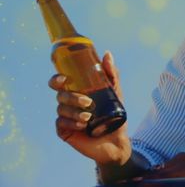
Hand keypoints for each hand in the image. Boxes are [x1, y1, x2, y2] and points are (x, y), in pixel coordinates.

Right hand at [48, 51, 131, 166]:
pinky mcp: (64, 131)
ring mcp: (65, 117)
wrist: (116, 140)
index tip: (64, 79)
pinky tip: (82, 126)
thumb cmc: (115, 114)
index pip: (59, 82)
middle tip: (88, 102)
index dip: (56, 79)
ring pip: (61, 109)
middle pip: (60, 95)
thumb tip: (107, 53)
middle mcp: (69, 103)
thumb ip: (112, 74)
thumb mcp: (115, 92)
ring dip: (75, 112)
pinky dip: (71, 123)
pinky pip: (61, 123)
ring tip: (89, 118)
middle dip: (72, 97)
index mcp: (77, 91)